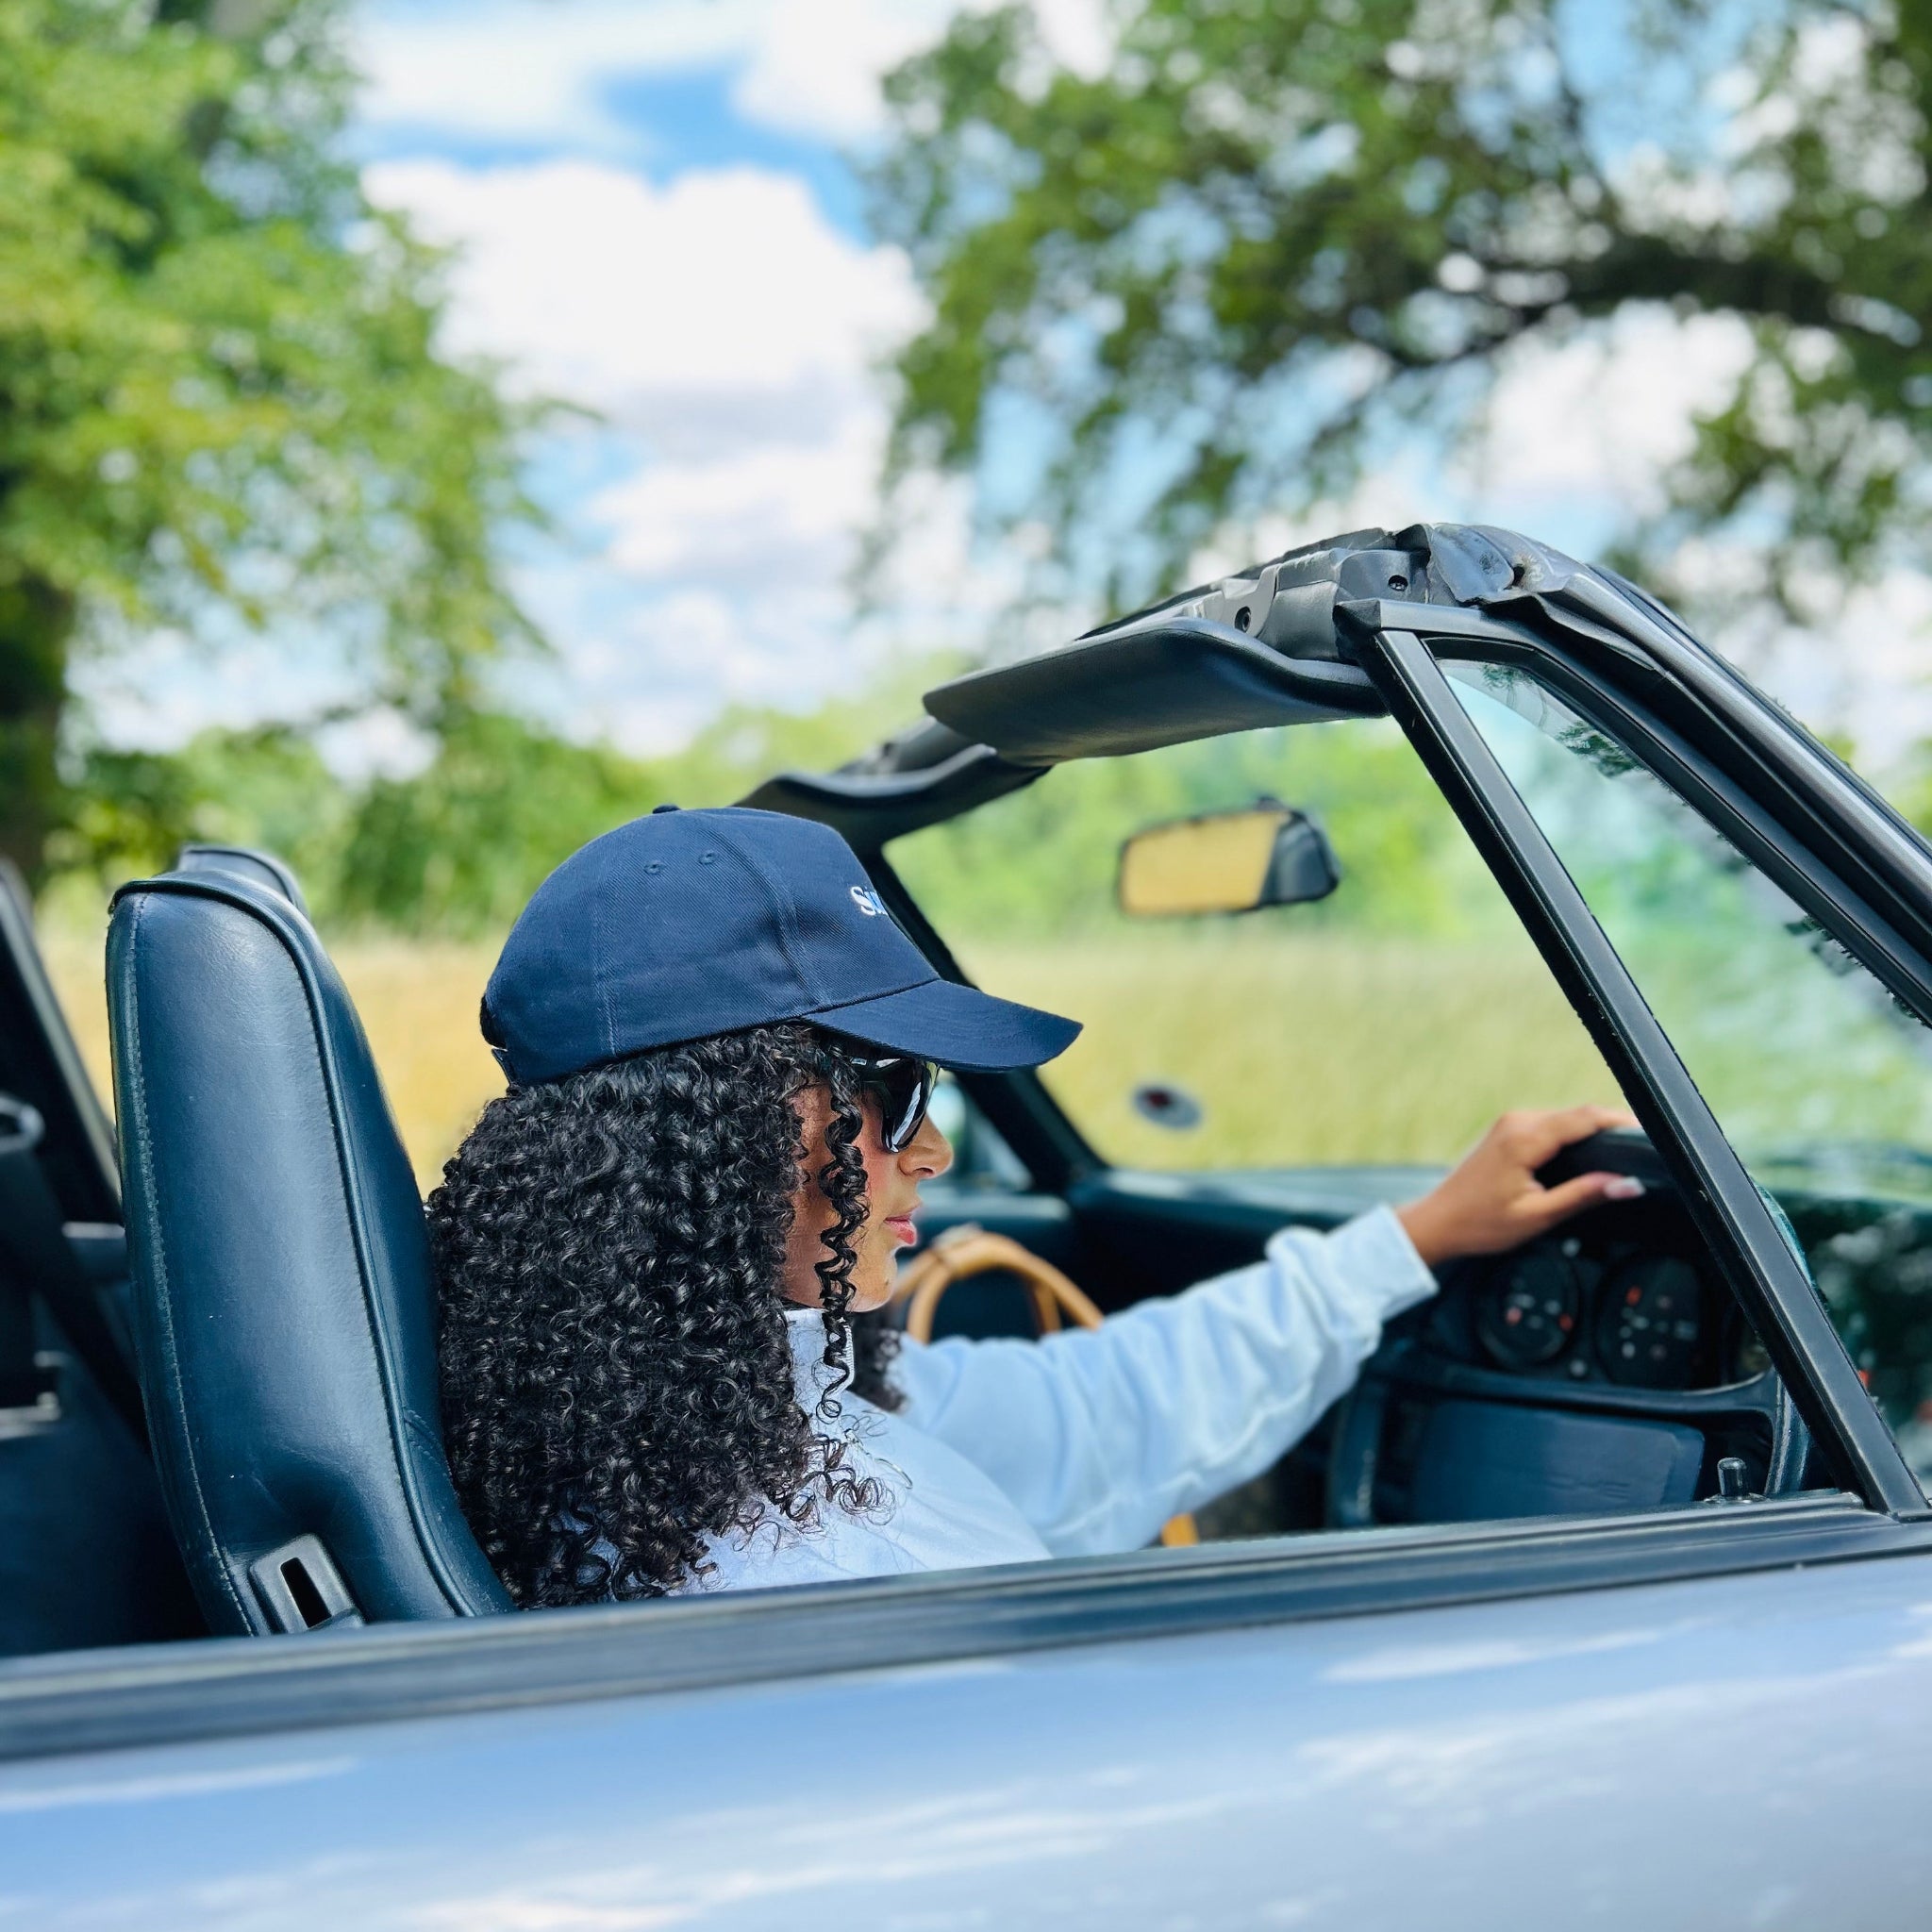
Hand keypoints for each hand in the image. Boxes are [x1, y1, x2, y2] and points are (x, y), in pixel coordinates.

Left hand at [1396, 1105, 1643, 1269]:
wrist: (1438, 1222)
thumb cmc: (1480, 1224)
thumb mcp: (1538, 1216)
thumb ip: (1584, 1195)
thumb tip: (1628, 1184)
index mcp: (1524, 1138)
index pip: (1586, 1118)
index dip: (1622, 1123)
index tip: (1650, 1135)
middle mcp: (1517, 1121)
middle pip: (1579, 1114)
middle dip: (1613, 1128)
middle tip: (1645, 1148)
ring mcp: (1511, 1123)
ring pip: (1566, 1118)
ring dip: (1593, 1131)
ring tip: (1624, 1151)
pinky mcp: (1508, 1130)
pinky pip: (1551, 1124)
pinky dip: (1574, 1135)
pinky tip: (1590, 1154)